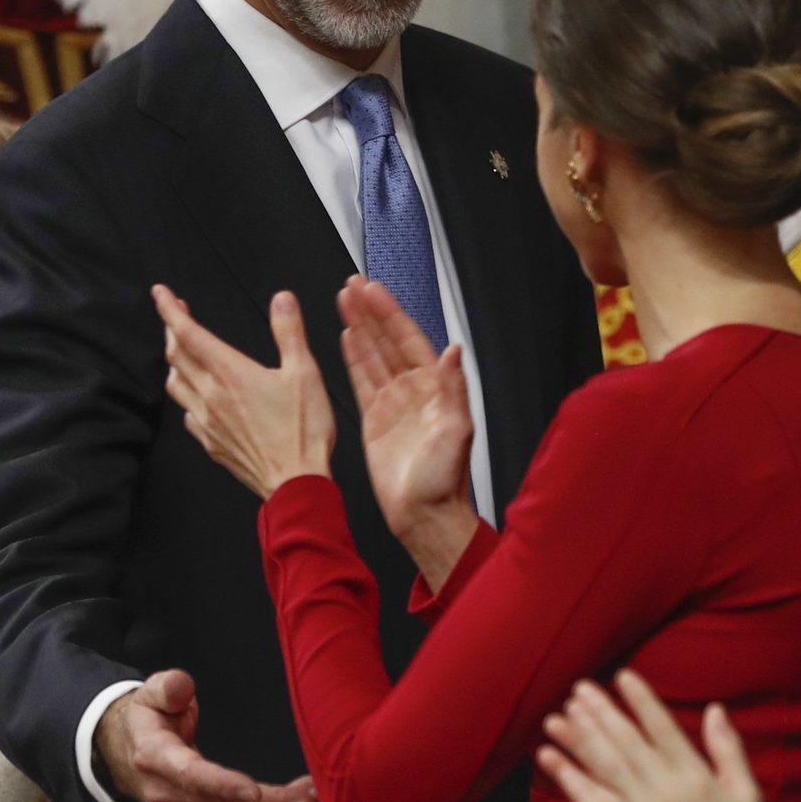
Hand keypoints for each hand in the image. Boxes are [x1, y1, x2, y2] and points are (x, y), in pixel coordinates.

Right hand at [95, 669, 315, 801]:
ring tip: (307, 796)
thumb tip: (183, 687)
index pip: (190, 775)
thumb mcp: (151, 691)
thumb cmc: (149, 716)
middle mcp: (164, 792)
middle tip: (306, 795)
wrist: (128, 751)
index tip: (254, 790)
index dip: (221, 785)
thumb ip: (168, 687)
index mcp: (154, 756)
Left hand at [153, 285, 335, 498]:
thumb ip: (289, 332)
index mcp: (231, 373)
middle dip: (172, 329)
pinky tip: (198, 396)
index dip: (170, 310)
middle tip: (176, 315)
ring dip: (175, 362)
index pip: (189, 333)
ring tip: (183, 351)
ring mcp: (207, 421)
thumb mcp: (305, 372)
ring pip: (175, 384)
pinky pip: (187, 413)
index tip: (161, 294)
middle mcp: (212, 395)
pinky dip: (187, 396)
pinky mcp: (210, 442)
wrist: (295, 482)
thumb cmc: (301, 431)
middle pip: (176, 356)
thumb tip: (282, 300)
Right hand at [338, 277, 476, 550]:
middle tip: (353, 285)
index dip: (390, 313)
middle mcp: (414, 390)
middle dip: (370, 311)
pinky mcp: (375, 419)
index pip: (409, 339)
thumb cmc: (445, 480)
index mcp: (435, 387)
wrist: (424, 515)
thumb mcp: (456, 430)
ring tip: (344, 301)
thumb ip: (454, 387)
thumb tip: (455, 351)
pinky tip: (346, 337)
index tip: (374, 290)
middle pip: (387, 340)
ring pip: (372, 355)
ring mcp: (393, 403)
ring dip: (359, 327)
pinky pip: (361, 380)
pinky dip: (353, 357)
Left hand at [536, 669, 778, 801]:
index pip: (661, 728)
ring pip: (601, 778)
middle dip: (598, 715)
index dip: (639, 700)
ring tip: (553, 725)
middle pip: (623, 747)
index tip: (620, 675)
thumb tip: (714, 709)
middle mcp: (663, 798)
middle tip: (577, 690)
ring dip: (574, 750)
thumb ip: (727, 749)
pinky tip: (559, 784)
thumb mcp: (747, 794)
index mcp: (694, 780)